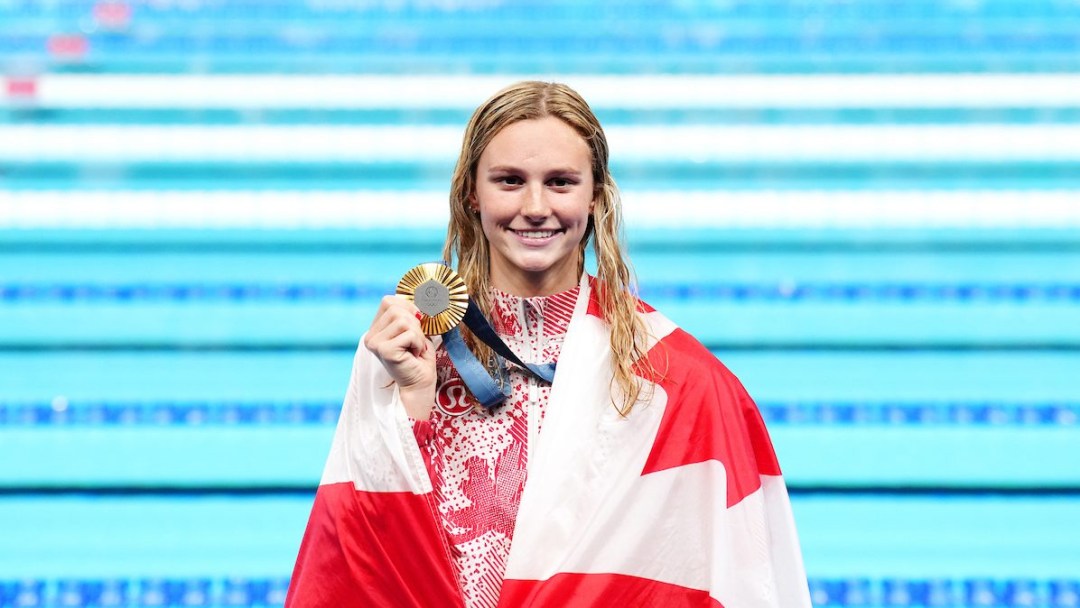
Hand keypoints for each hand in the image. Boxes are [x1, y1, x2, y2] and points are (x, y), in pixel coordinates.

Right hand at [363, 295, 436, 418]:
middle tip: (415, 343)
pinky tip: (414, 355)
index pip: (388, 301)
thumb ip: (411, 313)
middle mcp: (370, 335)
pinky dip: (418, 343)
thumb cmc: (419, 358)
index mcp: (375, 329)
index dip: (407, 307)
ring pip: (404, 320)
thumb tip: (420, 295)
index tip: (416, 325)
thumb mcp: (415, 330)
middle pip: (397, 309)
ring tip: (415, 349)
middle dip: (415, 324)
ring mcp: (374, 343)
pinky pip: (409, 333)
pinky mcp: (384, 350)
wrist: (420, 384)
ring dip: (418, 335)